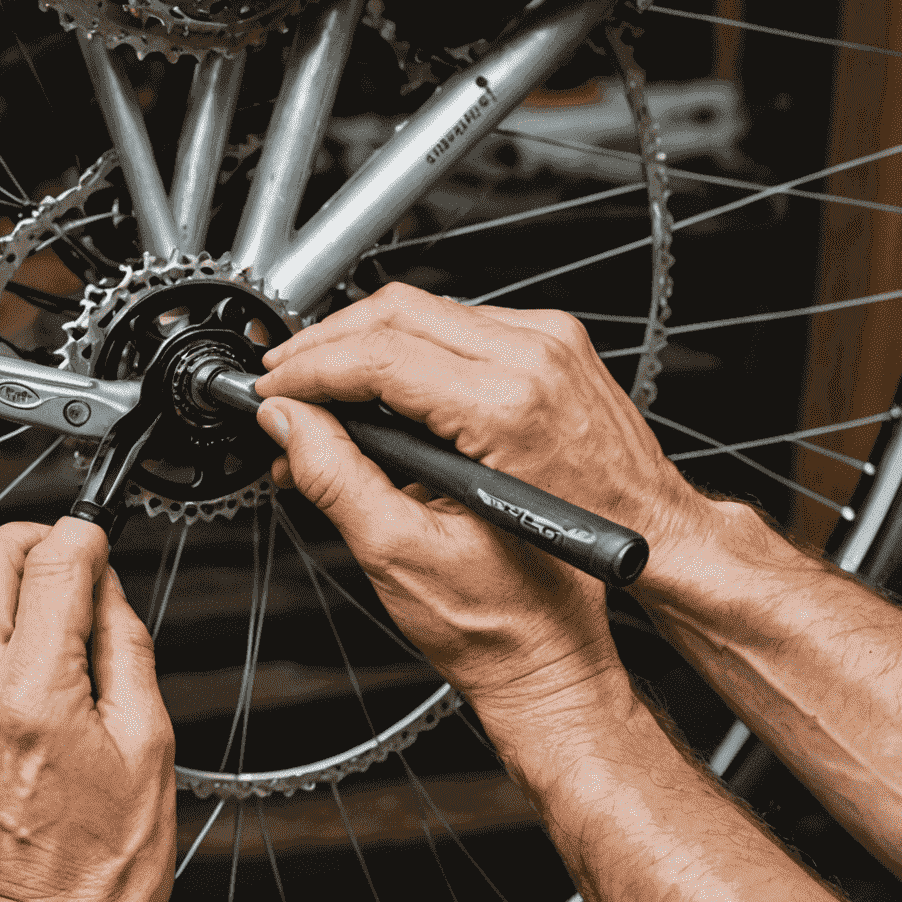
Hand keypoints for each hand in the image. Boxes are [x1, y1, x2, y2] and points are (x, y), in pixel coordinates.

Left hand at [0, 518, 175, 901]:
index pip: (52, 565)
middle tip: (68, 555)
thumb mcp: (149, 748)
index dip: (84, 534)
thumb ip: (124, 648)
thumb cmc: (98, 870)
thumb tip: (106, 588)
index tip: (99, 534)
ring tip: (45, 607)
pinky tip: (16, 661)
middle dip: (31, 540)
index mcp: (33, 699)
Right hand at [260, 284, 708, 563]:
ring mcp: (551, 344)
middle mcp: (536, 358)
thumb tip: (289, 426)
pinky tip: (376, 393)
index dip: (308, 371)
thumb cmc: (537, 591)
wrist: (630, 570)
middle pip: (397, 312)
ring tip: (318, 395)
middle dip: (325, 346)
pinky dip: (406, 353)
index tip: (271, 391)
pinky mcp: (554, 347)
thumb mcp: (412, 551)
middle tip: (281, 383)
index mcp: (506, 407)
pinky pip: (459, 327)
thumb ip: (336, 477)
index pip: (378, 356)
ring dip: (361, 347)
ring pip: (426, 310)